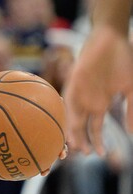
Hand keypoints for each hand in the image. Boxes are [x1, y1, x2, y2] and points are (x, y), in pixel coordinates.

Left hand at [64, 25, 132, 154]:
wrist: (112, 38)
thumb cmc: (123, 60)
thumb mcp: (131, 88)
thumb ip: (132, 110)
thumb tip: (132, 133)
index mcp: (100, 103)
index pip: (95, 128)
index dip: (97, 141)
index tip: (102, 155)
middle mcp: (87, 100)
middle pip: (79, 126)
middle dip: (80, 141)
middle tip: (84, 154)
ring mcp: (79, 92)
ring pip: (71, 116)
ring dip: (71, 131)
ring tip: (75, 146)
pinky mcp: (73, 82)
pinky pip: (67, 100)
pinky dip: (67, 113)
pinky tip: (69, 124)